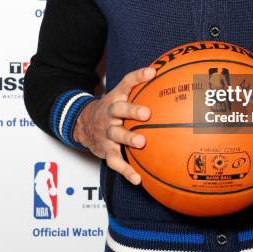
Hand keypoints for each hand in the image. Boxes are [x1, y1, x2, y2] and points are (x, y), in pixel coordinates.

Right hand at [73, 66, 155, 184]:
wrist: (81, 124)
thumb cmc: (112, 109)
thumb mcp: (121, 95)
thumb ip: (142, 88)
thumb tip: (170, 77)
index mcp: (116, 98)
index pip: (126, 83)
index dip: (138, 76)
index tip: (151, 72)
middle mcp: (109, 114)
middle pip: (118, 110)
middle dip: (132, 111)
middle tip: (146, 113)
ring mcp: (106, 132)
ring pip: (116, 135)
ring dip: (128, 138)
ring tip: (141, 143)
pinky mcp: (105, 150)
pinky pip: (115, 161)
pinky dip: (126, 171)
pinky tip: (138, 179)